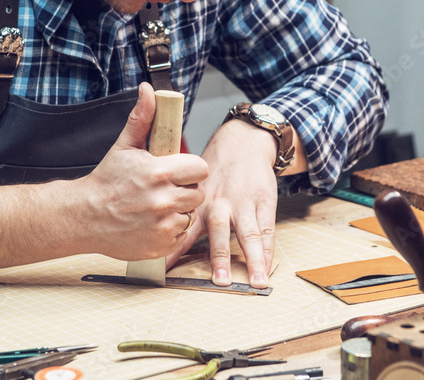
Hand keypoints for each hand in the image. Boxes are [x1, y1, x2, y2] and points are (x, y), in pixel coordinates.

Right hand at [76, 83, 207, 260]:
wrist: (83, 216)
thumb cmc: (105, 181)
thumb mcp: (124, 145)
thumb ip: (142, 118)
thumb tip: (149, 90)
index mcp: (159, 173)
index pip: (200, 168)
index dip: (191, 169)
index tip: (179, 171)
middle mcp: (164, 200)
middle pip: (198, 193)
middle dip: (185, 189)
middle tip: (165, 189)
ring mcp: (163, 226)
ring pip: (190, 215)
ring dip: (178, 211)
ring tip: (156, 206)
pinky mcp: (160, 246)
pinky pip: (180, 236)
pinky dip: (171, 231)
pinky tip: (153, 223)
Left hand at [166, 120, 278, 288]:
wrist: (242, 141)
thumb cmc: (215, 168)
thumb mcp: (192, 183)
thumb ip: (181, 210)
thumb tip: (154, 231)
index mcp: (200, 203)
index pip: (185, 231)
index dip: (175, 251)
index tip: (167, 273)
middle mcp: (221, 205)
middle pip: (220, 234)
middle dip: (220, 259)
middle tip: (220, 282)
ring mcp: (244, 204)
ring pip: (249, 235)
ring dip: (252, 259)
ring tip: (255, 282)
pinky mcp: (264, 202)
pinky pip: (267, 229)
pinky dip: (269, 250)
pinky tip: (269, 267)